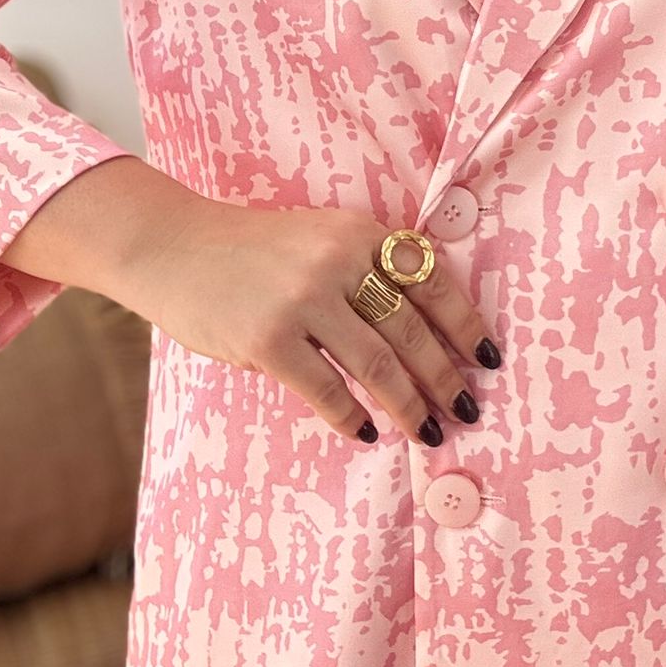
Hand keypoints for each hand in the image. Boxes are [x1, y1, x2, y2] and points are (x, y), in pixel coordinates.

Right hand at [114, 195, 499, 445]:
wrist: (177, 248)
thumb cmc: (256, 251)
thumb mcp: (320, 238)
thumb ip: (365, 269)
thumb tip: (423, 335)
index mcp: (359, 233)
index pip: (431, 282)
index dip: (465, 324)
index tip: (488, 359)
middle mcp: (338, 262)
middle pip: (410, 329)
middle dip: (443, 376)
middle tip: (464, 408)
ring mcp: (303, 300)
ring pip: (376, 364)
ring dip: (408, 404)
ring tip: (428, 431)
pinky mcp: (268, 338)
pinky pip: (325, 388)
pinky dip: (350, 415)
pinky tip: (364, 432)